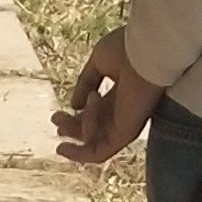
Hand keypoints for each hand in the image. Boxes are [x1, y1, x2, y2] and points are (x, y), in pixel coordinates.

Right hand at [54, 28, 160, 166]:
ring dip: (74, 136)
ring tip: (61, 124)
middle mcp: (124, 111)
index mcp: (120, 94)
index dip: (75, 116)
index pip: (96, 113)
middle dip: (72, 127)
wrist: (146, 50)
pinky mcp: (126, 134)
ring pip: (94, 141)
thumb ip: (86, 82)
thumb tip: (74, 105)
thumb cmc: (128, 48)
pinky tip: (63, 147)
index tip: (56, 115)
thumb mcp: (99, 61)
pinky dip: (80, 153)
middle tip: (55, 119)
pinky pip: (99, 152)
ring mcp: (125, 124)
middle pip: (94, 128)